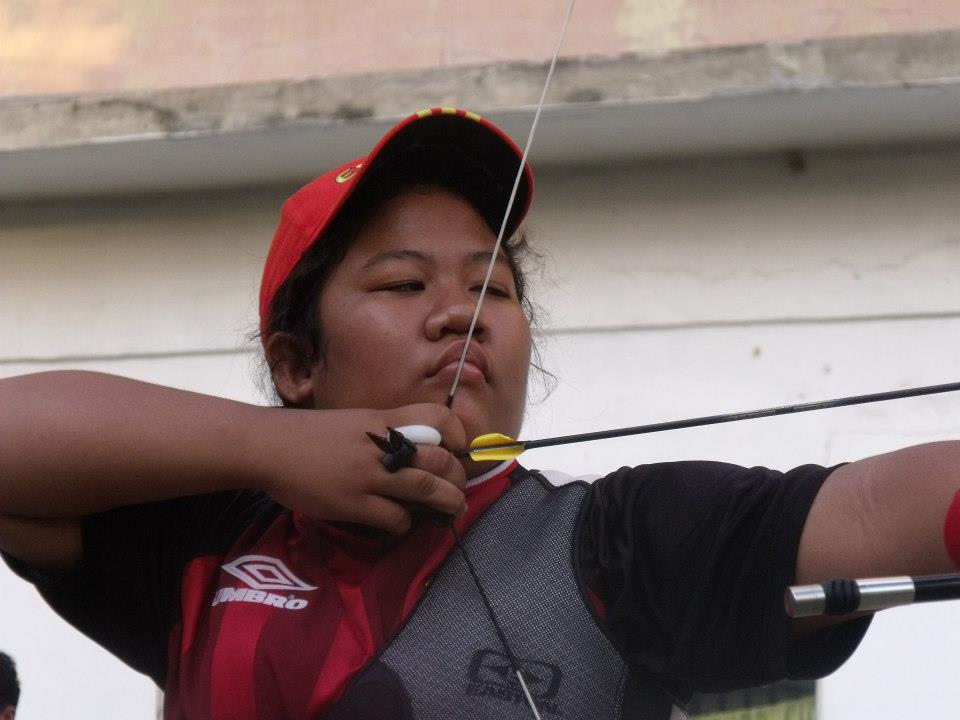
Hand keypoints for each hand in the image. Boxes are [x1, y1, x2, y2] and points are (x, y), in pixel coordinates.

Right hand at [255, 403, 466, 532]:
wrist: (268, 447)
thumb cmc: (309, 434)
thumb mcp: (354, 421)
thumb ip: (384, 432)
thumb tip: (414, 450)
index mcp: (383, 420)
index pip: (437, 417)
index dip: (457, 433)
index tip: (458, 448)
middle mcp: (382, 446)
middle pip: (440, 460)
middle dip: (458, 478)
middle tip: (458, 489)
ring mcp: (369, 475)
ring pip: (426, 489)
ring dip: (447, 502)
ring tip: (454, 510)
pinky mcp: (354, 503)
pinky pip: (395, 518)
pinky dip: (405, 523)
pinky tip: (400, 523)